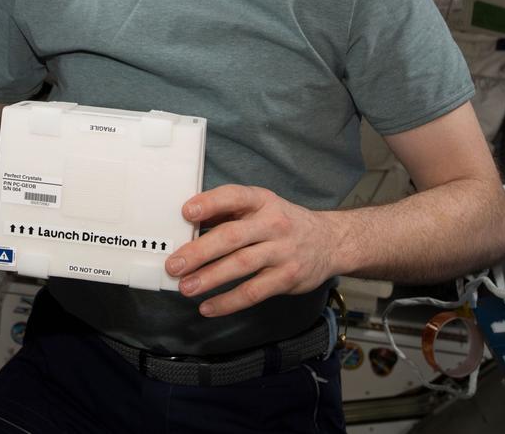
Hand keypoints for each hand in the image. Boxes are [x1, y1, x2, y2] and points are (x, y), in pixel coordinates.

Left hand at [164, 185, 333, 317]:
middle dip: (200, 251)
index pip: (234, 197)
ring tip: (186, 288)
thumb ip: (227, 213)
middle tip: (174, 265)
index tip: (186, 212)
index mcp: (262, 201)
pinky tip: (208, 307)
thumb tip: (187, 226)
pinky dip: (229, 301)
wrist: (330, 241)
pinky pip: (254, 292)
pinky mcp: (287, 277)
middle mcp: (273, 224)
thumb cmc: (282, 223)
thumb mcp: (260, 208)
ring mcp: (282, 251)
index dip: (210, 203)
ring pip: (241, 265)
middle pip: (232, 236)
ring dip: (210, 278)